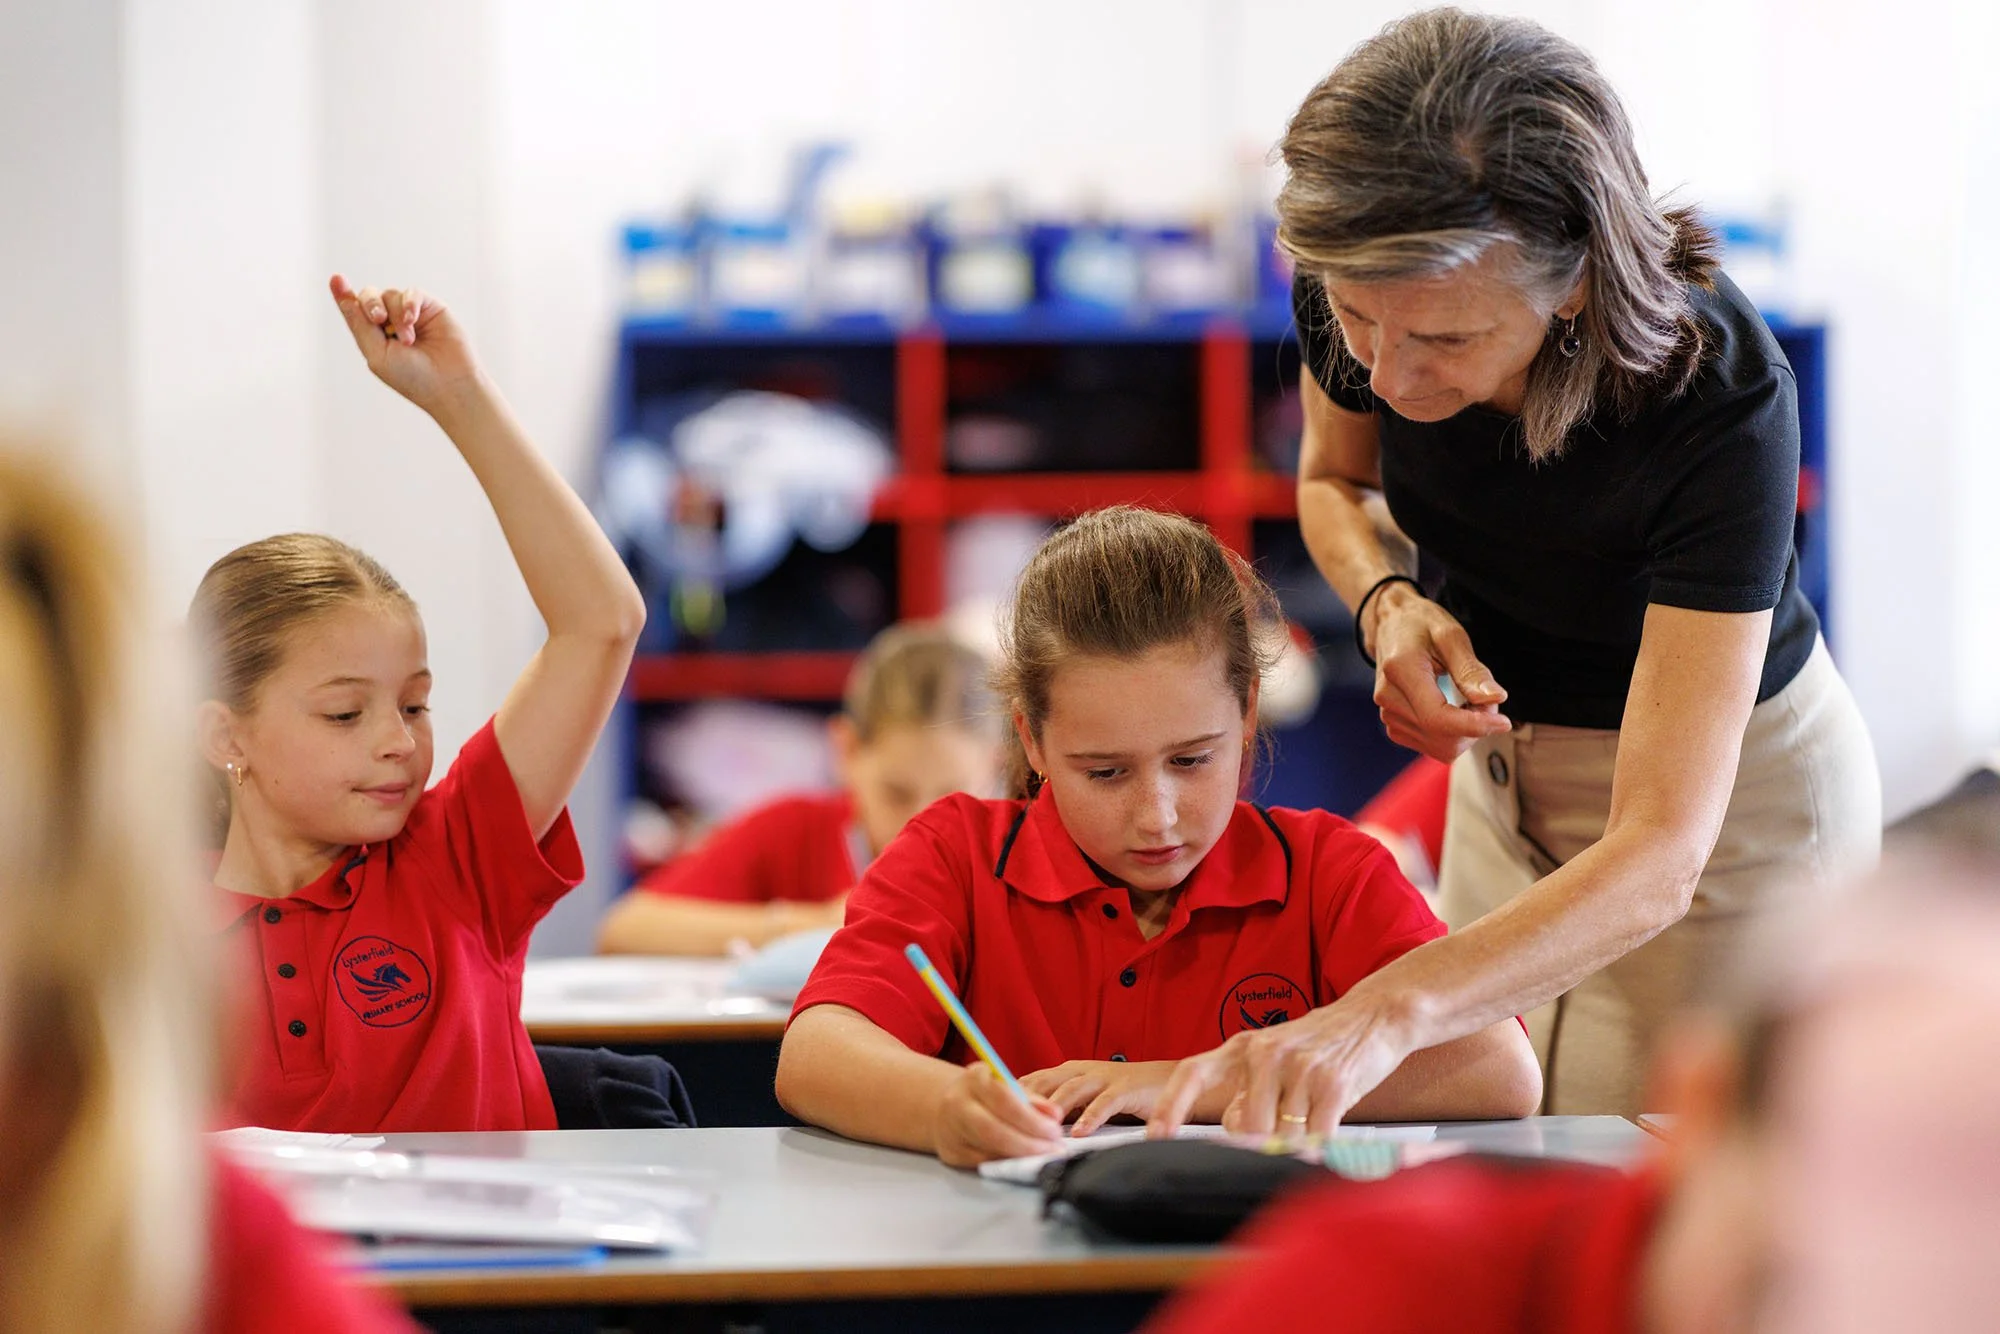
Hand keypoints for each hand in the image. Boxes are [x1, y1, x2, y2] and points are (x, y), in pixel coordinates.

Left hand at [328, 274, 484, 416]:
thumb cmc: (412, 377)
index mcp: (374, 335)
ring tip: (409, 340)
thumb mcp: (376, 353)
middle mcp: (391, 322)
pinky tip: (412, 320)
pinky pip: (413, 293)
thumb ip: (359, 324)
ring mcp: (411, 314)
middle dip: (370, 304)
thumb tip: (343, 295)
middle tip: (378, 320)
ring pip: (391, 295)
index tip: (336, 278)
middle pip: (370, 296)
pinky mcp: (431, 308)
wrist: (449, 385)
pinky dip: (409, 304)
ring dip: (396, 316)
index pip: (355, 310)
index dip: (344, 294)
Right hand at [931, 1063, 1065, 1168]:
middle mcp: (958, 1104)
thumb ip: (1030, 1099)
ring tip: (1044, 1156)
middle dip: (1028, 1143)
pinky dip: (1007, 1163)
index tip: (1054, 1130)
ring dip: (1021, 1156)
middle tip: (1053, 1149)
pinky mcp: (952, 1153)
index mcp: (974, 1080)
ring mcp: (951, 1130)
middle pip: (993, 1129)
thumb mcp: (1005, 1086)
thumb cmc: (983, 1095)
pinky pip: (983, 1162)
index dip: (1031, 1119)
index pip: (1004, 1100)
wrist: (946, 1108)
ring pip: (988, 1149)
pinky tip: (1023, 1161)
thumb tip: (1054, 1115)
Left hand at [1021, 1060, 1180, 1134]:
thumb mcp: (1085, 1097)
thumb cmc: (1120, 1093)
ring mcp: (1102, 1078)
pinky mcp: (1125, 1089)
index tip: (991, 1113)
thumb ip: (1060, 1107)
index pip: (1033, 1081)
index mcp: (1069, 1072)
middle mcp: (1081, 1070)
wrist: (1163, 1082)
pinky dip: (1091, 1117)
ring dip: (1054, 1112)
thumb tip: (1026, 1128)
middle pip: (1045, 1083)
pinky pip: (1104, 1103)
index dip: (1012, 1095)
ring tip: (1040, 1132)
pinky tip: (1080, 1133)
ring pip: (1070, 1091)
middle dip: (1025, 1102)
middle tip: (1005, 1123)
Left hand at [1150, 988, 1416, 1138]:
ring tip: (1315, 1114)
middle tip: (1287, 1129)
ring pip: (1282, 1137)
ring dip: (1298, 1141)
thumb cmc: (1321, 1047)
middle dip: (1264, 1144)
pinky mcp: (1333, 1084)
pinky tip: (1331, 1126)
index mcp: (1242, 1047)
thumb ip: (1247, 1092)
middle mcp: (1264, 1053)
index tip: (1154, 1137)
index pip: (1192, 1073)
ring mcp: (1298, 1067)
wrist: (1375, 1017)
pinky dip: (1322, 1145)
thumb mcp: (1274, 1059)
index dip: (1170, 1106)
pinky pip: (1316, 1137)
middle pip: (1246, 1129)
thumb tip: (1234, 1130)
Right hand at [1369, 588, 1510, 761]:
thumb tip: (1496, 698)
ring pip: (1440, 748)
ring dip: (1465, 732)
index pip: (1438, 718)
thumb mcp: (1451, 636)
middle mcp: (1389, 698)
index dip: (1476, 726)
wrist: (1390, 625)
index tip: (1504, 721)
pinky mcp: (1394, 725)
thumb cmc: (1420, 624)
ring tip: (1469, 701)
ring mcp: (1388, 715)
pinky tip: (1455, 710)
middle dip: (1475, 727)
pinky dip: (1452, 735)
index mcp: (1401, 671)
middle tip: (1487, 700)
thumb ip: (1472, 670)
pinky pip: (1432, 746)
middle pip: (1442, 739)